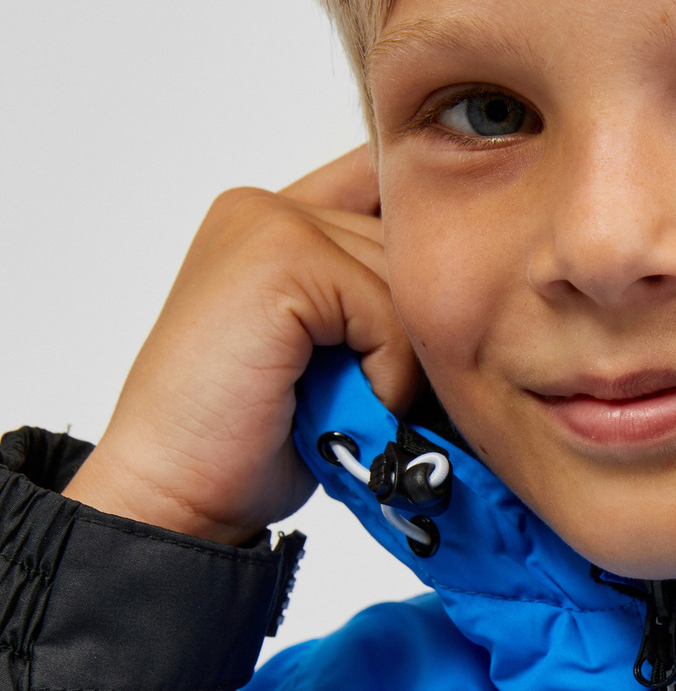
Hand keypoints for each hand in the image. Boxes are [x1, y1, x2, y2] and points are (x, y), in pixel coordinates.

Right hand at [63, 148, 418, 543]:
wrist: (177, 497)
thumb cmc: (253, 442)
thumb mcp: (331, 355)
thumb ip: (376, 300)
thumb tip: (482, 286)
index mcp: (273, 218)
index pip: (389, 193)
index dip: (425, 260)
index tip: (420, 336)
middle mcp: (267, 207)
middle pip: (415, 247)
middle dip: (419, 334)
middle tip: (376, 398)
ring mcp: (269, 223)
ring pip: (410, 283)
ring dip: (400, 364)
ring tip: (345, 404)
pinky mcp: (280, 257)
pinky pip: (391, 313)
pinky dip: (385, 377)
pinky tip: (339, 406)